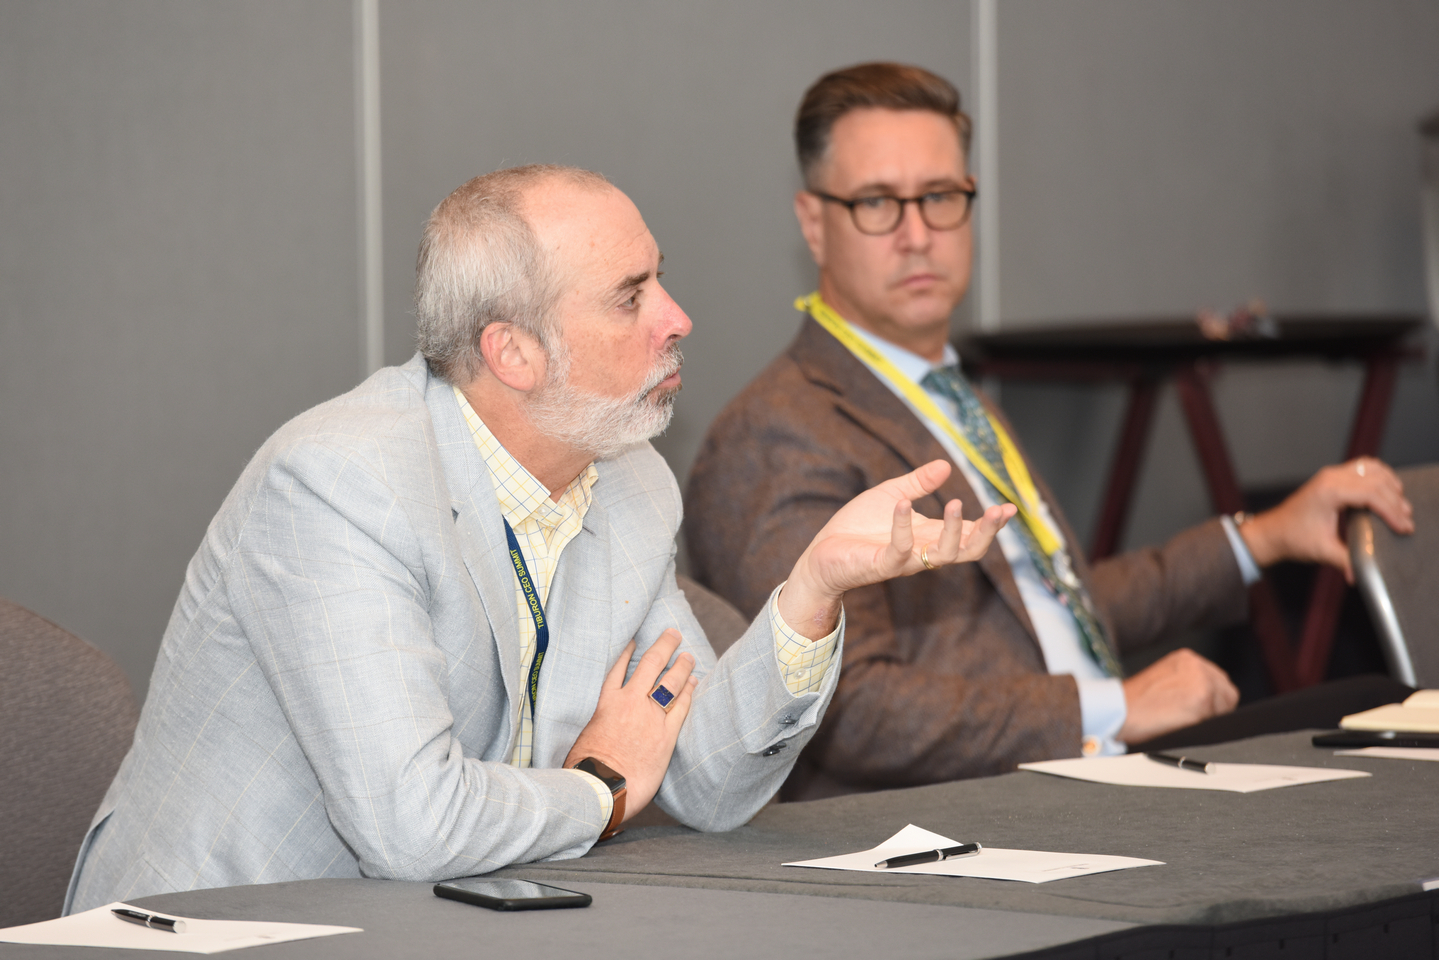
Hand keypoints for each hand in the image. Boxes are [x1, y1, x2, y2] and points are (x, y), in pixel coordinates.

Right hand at [564, 629, 696, 821]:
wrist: (601, 788)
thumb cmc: (585, 769)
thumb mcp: (583, 739)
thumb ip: (596, 728)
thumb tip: (597, 733)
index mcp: (606, 703)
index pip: (618, 668)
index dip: (628, 652)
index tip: (637, 640)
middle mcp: (630, 702)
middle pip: (651, 665)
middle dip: (664, 646)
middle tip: (674, 634)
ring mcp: (650, 717)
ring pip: (671, 682)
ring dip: (682, 666)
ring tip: (689, 656)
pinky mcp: (666, 735)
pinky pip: (681, 707)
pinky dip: (689, 692)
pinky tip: (694, 683)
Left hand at [777, 460, 1015, 638]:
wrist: (822, 552)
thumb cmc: (857, 527)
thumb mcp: (892, 495)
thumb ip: (918, 483)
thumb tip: (946, 465)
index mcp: (929, 536)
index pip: (969, 534)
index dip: (991, 524)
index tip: (1011, 507)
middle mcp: (923, 551)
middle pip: (967, 551)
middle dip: (986, 532)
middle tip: (1000, 511)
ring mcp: (904, 560)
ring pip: (942, 555)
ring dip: (953, 530)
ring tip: (956, 502)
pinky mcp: (882, 565)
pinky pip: (900, 549)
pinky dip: (903, 526)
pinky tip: (903, 503)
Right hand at [1117, 648, 1237, 743]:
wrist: (1119, 710)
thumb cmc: (1135, 703)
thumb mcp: (1163, 680)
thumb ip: (1187, 682)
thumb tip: (1210, 699)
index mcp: (1186, 659)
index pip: (1218, 681)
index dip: (1212, 701)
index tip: (1197, 710)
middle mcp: (1197, 664)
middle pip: (1228, 693)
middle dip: (1215, 710)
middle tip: (1191, 718)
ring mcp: (1201, 679)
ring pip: (1225, 707)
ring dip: (1209, 718)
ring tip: (1182, 719)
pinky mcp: (1202, 697)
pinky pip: (1217, 719)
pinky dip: (1203, 726)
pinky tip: (1182, 723)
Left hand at [1239, 457, 1412, 581]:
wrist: (1272, 531)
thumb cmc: (1293, 538)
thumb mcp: (1322, 551)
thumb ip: (1346, 561)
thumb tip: (1362, 574)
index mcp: (1329, 492)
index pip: (1372, 495)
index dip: (1392, 512)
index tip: (1403, 527)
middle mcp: (1331, 477)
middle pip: (1376, 481)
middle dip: (1395, 501)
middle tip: (1406, 521)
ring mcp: (1330, 474)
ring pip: (1371, 469)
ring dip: (1390, 484)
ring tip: (1401, 506)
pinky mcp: (1331, 476)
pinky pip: (1362, 467)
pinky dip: (1379, 475)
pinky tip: (1388, 489)